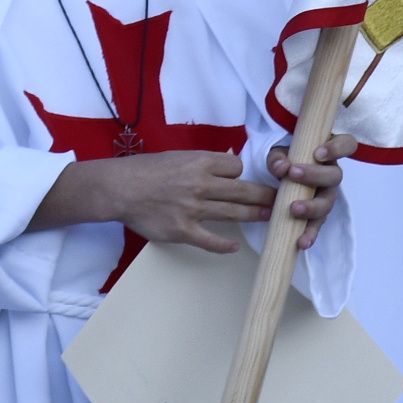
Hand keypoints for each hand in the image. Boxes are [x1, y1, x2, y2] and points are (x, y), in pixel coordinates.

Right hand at [33, 150, 275, 253]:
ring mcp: (192, 208)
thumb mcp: (177, 156)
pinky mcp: (182, 230)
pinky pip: (210, 240)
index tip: (252, 182)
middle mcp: (200, 184)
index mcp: (199, 162)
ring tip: (270, 219)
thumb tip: (226, 165)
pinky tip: (235, 247)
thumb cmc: (146, 170)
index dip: (244, 175)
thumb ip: (202, 162)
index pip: (235, 167)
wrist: (119, 188)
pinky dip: (224, 245)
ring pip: (233, 213)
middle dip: (266, 196)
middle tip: (282, 201)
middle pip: (243, 191)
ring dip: (254, 216)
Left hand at [266, 131, 356, 250]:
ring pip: (328, 203)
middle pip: (335, 175)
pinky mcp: (318, 216)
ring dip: (312, 206)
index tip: (318, 153)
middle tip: (293, 173)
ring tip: (293, 208)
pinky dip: (310, 234)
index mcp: (329, 153)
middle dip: (315, 175)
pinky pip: (317, 226)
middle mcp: (332, 175)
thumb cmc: (288, 159)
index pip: (347, 144)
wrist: (283, 179)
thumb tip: (281, 167)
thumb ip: (278, 158)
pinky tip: (301, 242)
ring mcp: (327, 197)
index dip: (337, 148)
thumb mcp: (280, 154)